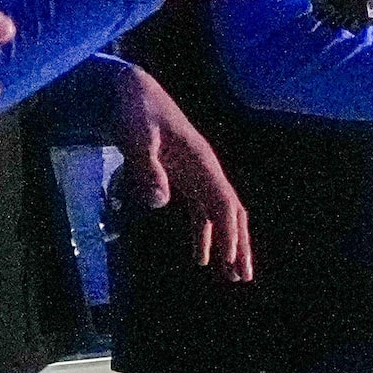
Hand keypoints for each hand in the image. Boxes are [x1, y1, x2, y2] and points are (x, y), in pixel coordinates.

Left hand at [110, 63, 251, 281]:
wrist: (129, 94)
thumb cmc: (133, 113)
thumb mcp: (135, 138)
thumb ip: (147, 169)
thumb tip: (160, 202)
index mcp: (201, 160)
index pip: (223, 203)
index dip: (228, 233)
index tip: (230, 260)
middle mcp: (206, 169)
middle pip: (232, 212)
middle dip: (239, 245)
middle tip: (243, 278)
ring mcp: (197, 175)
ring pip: (220, 215)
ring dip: (226, 245)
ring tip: (231, 276)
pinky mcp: (184, 179)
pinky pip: (202, 213)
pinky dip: (206, 236)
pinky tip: (201, 259)